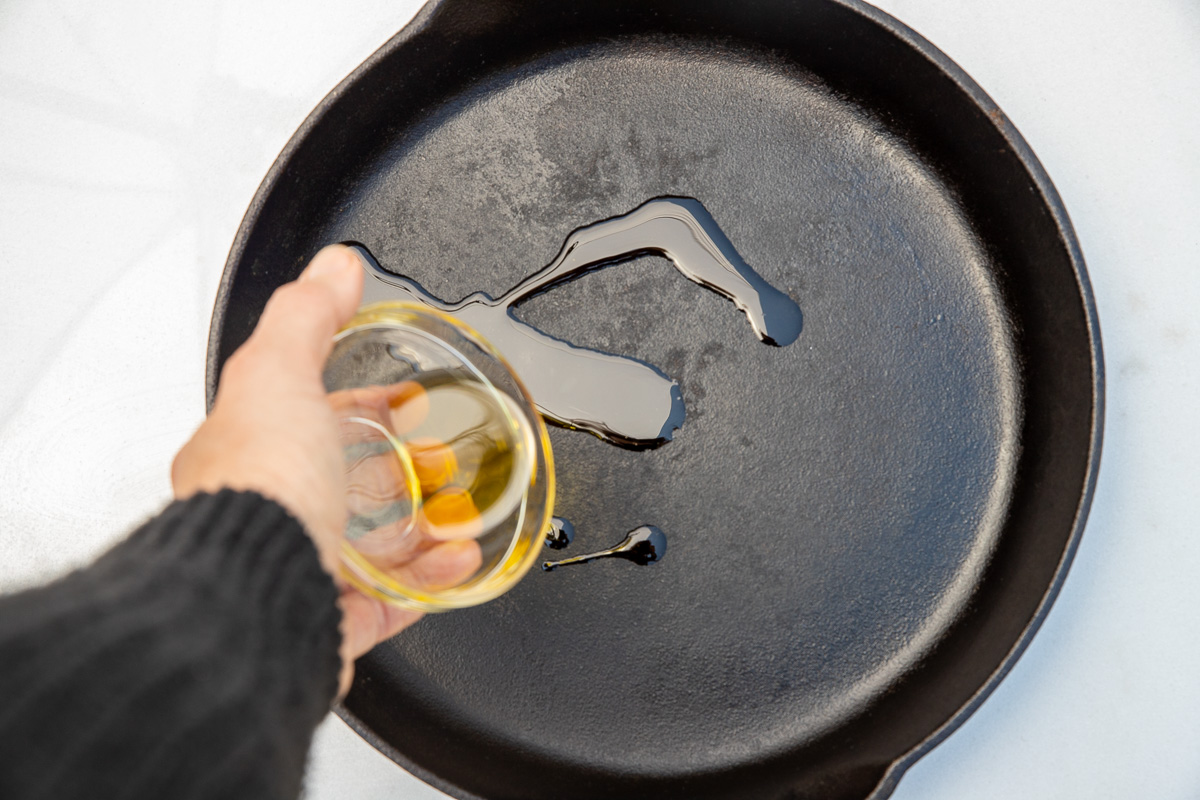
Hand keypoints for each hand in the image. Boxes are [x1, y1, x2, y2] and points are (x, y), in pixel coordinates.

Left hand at [171, 244, 477, 695]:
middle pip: (347, 486)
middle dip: (403, 470)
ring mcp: (300, 570)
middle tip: (446, 462)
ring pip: (371, 547)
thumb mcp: (277, 374)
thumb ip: (306, 316)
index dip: (362, 405)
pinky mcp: (327, 622)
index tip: (405, 403)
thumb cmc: (262, 491)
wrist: (256, 600)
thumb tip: (333, 265)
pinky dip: (427, 583)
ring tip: (463, 519)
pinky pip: (386, 604)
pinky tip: (454, 567)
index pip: (309, 419)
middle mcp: (270, 517)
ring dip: (424, 529)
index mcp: (247, 457)